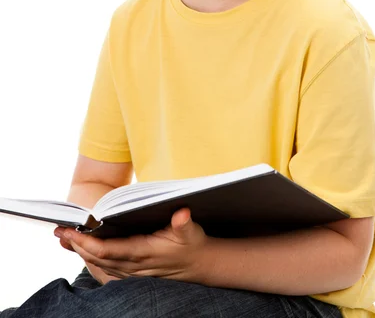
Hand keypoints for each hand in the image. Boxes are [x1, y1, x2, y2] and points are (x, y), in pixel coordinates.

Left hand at [54, 208, 209, 284]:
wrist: (199, 264)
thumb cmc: (191, 243)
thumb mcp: (191, 230)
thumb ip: (184, 222)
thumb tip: (181, 214)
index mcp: (143, 252)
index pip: (107, 250)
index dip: (86, 243)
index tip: (71, 231)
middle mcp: (134, 266)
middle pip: (97, 258)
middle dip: (76, 245)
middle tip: (59, 231)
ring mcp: (132, 273)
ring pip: (99, 266)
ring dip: (80, 254)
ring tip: (64, 240)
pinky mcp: (132, 276)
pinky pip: (106, 273)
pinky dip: (91, 264)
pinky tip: (82, 255)